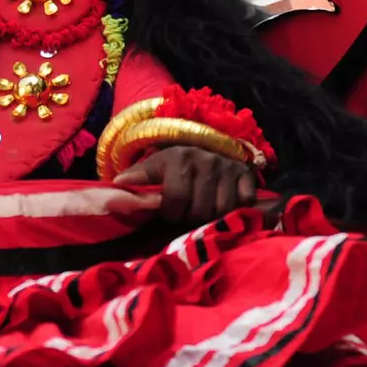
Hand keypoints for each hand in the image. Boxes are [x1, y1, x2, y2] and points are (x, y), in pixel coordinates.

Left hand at [115, 145, 260, 224]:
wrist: (206, 148)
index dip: (171, 214)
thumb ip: (137, 177)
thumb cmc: (174, 165)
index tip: (169, 215)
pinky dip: (235, 210)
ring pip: (222, 209)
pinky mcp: (247, 175)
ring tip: (203, 214)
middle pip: (200, 209)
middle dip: (190, 219)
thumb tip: (118, 185)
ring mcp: (228, 167)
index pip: (176, 199)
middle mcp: (206, 160)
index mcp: (179, 157)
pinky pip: (244, 203)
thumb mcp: (154, 166)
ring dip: (212, 218)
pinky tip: (224, 207)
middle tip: (187, 216)